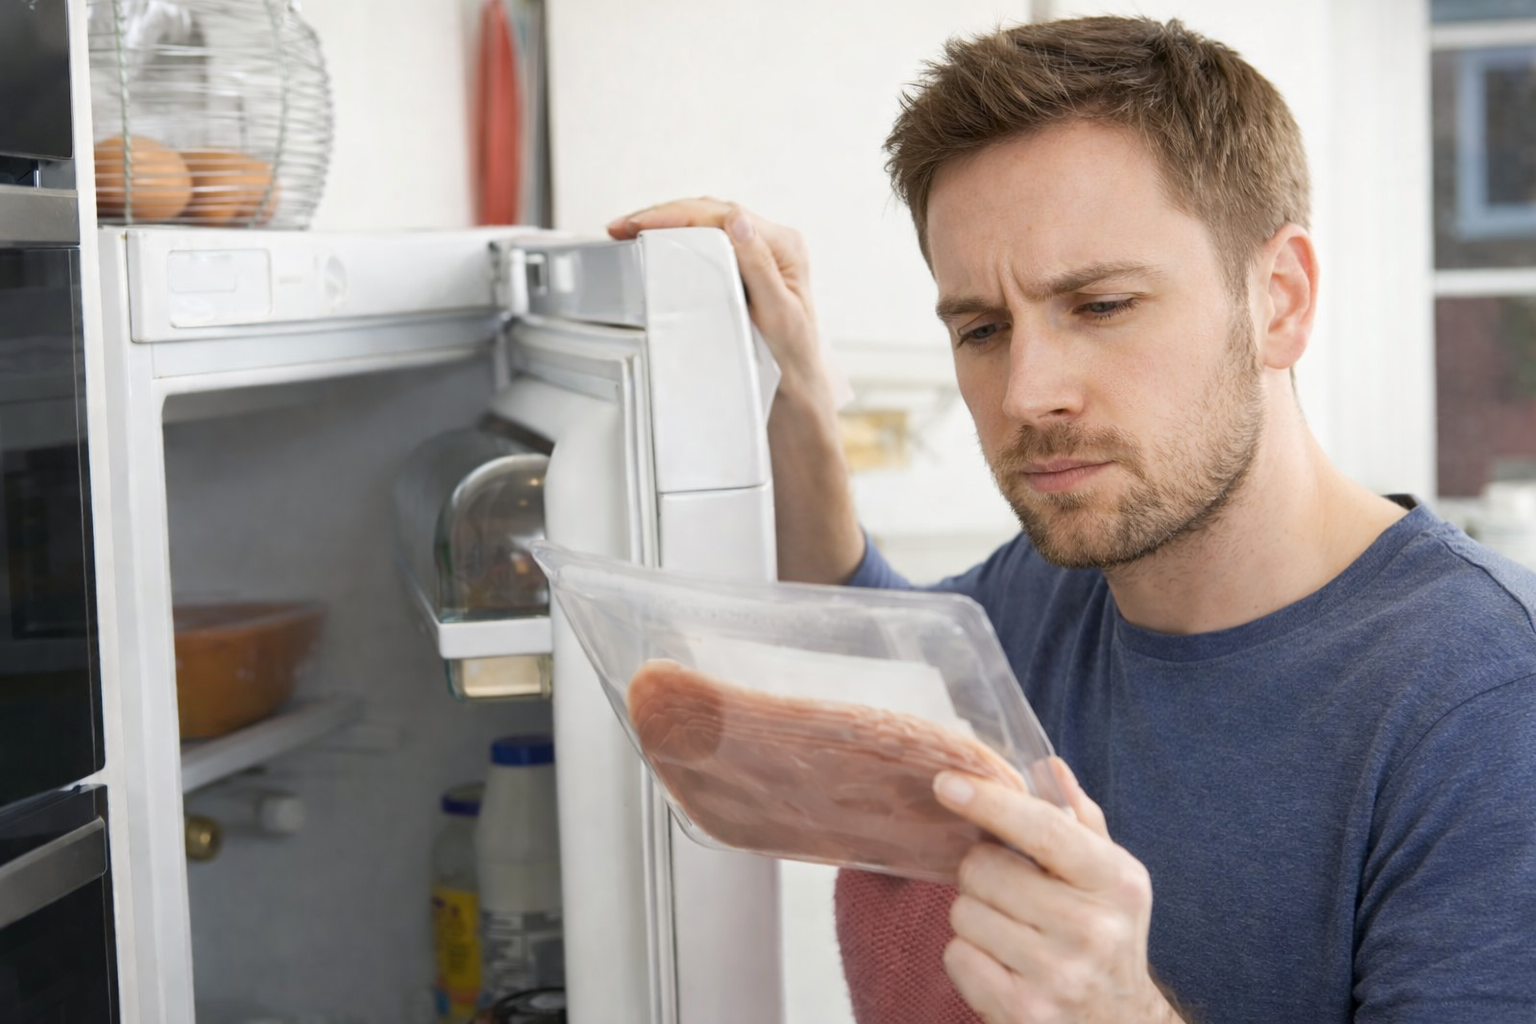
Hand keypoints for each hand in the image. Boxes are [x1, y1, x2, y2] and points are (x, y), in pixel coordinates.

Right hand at [606, 198, 828, 396]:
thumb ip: (759, 264)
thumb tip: (736, 220)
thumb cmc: (792, 353)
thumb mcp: (778, 312)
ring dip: (666, 222)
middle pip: (710, 213)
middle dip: (662, 215)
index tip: (641, 224)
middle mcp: (773, 241)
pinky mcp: (745, 262)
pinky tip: (654, 239)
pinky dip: (677, 236)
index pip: (722, 215)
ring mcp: (759, 250)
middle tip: (621, 226)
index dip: (677, 216)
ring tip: (629, 229)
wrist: (796, 380)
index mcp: (784, 246)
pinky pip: (706, 238)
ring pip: (705, 221)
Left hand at [933, 757, 1186, 1023]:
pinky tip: (1003, 965)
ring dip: (975, 917)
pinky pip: (957, 956)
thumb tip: (1047, 766)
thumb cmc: (1106, 939)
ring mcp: (1057, 974)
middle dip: (981, 872)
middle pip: (983, 869)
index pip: (1043, 829)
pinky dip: (969, 957)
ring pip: (964, 913)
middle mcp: (1091, 928)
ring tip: (1012, 933)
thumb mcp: (1110, 879)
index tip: (947, 783)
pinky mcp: (1022, 1010)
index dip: (990, 802)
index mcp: (1115, 881)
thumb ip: (1078, 821)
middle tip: (1008, 892)